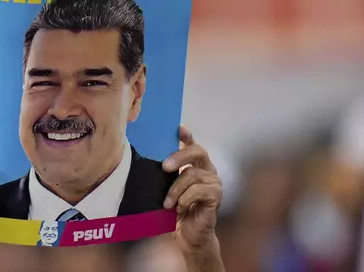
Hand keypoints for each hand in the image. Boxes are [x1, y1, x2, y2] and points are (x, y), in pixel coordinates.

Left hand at [162, 126, 221, 252]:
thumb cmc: (175, 210)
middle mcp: (206, 169)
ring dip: (176, 189)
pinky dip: (185, 198)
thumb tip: (147, 159)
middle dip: (179, 156)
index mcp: (194, 165)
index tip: (179, 128)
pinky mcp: (216, 197)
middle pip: (198, 151)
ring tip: (167, 203)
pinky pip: (199, 191)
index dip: (187, 135)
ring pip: (193, 174)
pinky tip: (179, 208)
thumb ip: (164, 174)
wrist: (186, 235)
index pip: (192, 144)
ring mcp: (213, 182)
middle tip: (164, 167)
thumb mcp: (166, 188)